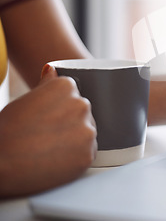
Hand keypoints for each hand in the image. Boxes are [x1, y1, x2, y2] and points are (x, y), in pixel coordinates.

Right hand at [0, 65, 96, 196]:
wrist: (1, 164)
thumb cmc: (7, 132)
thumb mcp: (24, 100)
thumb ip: (45, 85)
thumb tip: (52, 70)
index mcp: (65, 86)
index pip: (71, 93)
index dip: (56, 108)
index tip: (44, 117)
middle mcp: (81, 104)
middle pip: (81, 112)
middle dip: (68, 122)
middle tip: (44, 134)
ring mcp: (87, 130)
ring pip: (86, 132)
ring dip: (74, 139)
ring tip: (48, 147)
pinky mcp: (89, 153)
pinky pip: (87, 152)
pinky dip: (76, 156)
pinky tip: (56, 158)